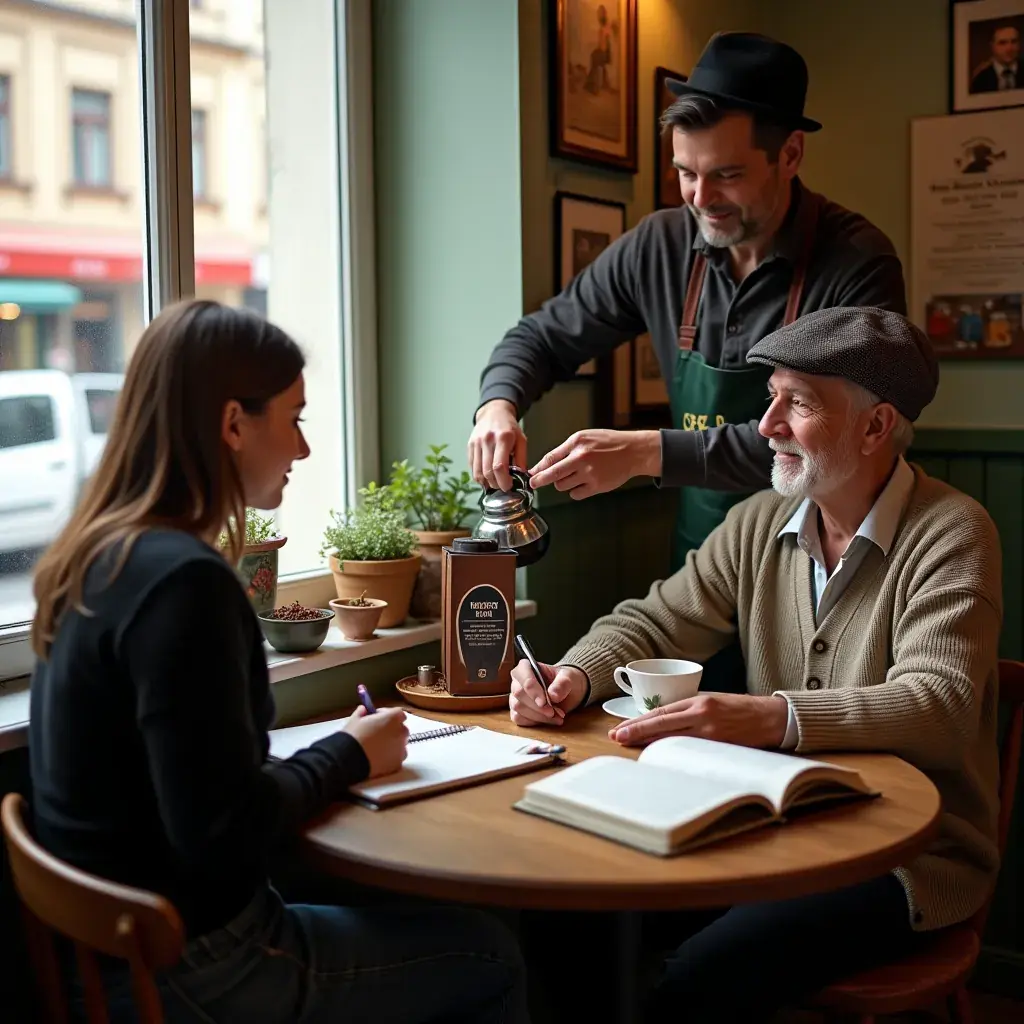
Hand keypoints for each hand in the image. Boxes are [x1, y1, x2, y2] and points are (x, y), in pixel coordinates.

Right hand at [344, 706, 408, 776]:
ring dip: (392, 744)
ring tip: (377, 748)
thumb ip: (362, 712)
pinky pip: (397, 758)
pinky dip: (391, 758)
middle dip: (391, 729)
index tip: (377, 718)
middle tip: (377, 733)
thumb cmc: (353, 736)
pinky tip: (380, 759)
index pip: (398, 713)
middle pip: (401, 729)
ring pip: (400, 745)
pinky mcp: (397, 764)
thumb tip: (363, 709)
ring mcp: (401, 749)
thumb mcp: (355, 719)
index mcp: (393, 718)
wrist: (349, 759)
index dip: (387, 714)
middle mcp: (401, 732)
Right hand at [469, 400, 526, 492]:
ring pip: (477, 472)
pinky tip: (487, 476)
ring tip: (495, 483)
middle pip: (487, 472)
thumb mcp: (521, 440)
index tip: (508, 486)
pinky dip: (479, 476)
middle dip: (496, 484)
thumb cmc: (509, 427)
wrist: (493, 412)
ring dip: (486, 482)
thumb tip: (521, 478)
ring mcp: (476, 443)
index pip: (499, 466)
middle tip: (503, 486)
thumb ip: (522, 459)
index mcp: (503, 438)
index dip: (503, 480)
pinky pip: (472, 467)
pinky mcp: (470, 446)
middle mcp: (487, 440)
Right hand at [509, 660, 588, 727]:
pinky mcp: (517, 711)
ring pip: (518, 708)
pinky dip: (534, 722)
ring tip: (556, 717)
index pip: (523, 676)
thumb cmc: (564, 681)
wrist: (568, 692)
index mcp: (526, 667)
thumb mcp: (568, 678)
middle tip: (553, 712)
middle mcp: (517, 681)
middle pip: (519, 694)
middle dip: (537, 706)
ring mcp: (515, 697)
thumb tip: (553, 695)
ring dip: (538, 716)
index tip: (544, 702)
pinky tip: (548, 720)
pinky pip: (518, 718)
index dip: (532, 689)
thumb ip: (562, 684)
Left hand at [528, 429, 660, 499]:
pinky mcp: (597, 486)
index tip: (530, 474)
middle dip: (540, 480)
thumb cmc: (608, 443)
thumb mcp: (584, 437)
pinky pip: (575, 494)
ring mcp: (589, 474)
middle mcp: (582, 458)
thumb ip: (564, 450)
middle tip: (534, 483)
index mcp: (577, 444)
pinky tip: (582, 483)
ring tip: (574, 475)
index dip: (538, 468)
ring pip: (563, 486)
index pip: (551, 458)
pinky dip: (575, 491)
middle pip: (553, 475)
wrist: (632, 451)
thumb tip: (545, 464)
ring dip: (562, 483)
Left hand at [608, 693, 788, 748]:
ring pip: (672, 740)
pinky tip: (658, 757)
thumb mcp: (713, 701)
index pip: (661, 712)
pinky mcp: (720, 748)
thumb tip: (664, 720)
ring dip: (649, 744)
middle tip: (616, 738)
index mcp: (699, 702)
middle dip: (636, 732)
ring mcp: (711, 734)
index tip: (621, 728)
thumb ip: (690, 709)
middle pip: (661, 725)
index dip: (639, 721)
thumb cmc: (740, 709)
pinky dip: (673, 754)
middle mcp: (702, 715)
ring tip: (629, 746)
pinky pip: (690, 752)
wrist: (771, 718)